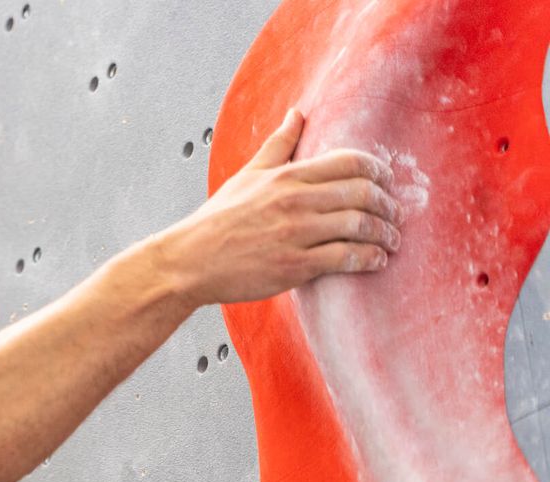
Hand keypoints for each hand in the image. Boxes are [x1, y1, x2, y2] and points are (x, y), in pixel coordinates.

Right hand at [156, 108, 402, 309]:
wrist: (189, 262)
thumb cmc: (216, 221)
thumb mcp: (247, 175)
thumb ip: (278, 145)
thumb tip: (297, 114)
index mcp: (286, 176)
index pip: (349, 162)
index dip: (378, 170)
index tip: (386, 182)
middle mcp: (294, 201)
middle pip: (363, 193)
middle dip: (388, 204)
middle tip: (395, 214)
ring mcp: (295, 233)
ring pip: (360, 225)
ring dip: (385, 233)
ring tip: (391, 240)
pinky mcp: (294, 265)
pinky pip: (346, 258)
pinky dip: (369, 258)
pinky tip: (376, 260)